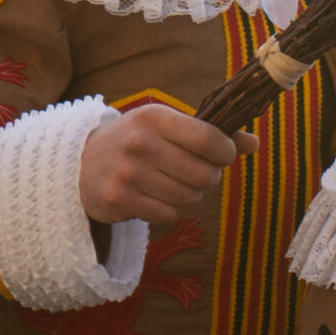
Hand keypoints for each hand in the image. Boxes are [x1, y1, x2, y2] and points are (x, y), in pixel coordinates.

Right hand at [77, 105, 256, 226]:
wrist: (81, 164)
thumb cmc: (137, 142)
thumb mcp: (169, 127)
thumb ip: (212, 134)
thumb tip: (254, 143)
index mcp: (156, 118)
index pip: (210, 139)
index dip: (225, 153)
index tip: (220, 156)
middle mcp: (140, 143)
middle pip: (204, 175)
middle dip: (206, 179)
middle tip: (191, 174)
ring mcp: (128, 172)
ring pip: (189, 197)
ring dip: (186, 196)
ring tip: (168, 184)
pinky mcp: (119, 199)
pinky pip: (168, 215)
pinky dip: (166, 211)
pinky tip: (150, 198)